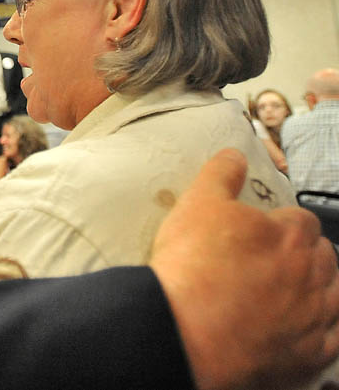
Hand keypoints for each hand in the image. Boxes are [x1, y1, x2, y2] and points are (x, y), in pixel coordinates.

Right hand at [150, 148, 338, 389]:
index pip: (301, 219)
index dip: (283, 222)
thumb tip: (235, 155)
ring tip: (296, 293)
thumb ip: (220, 175)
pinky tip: (308, 328)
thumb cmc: (191, 265)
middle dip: (306, 254)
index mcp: (289, 234)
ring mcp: (314, 316)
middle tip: (275, 260)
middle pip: (324, 256)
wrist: (185, 331)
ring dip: (321, 290)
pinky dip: (325, 332)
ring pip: (335, 297)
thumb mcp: (196, 205)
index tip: (263, 230)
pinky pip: (333, 342)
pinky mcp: (308, 354)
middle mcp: (312, 273)